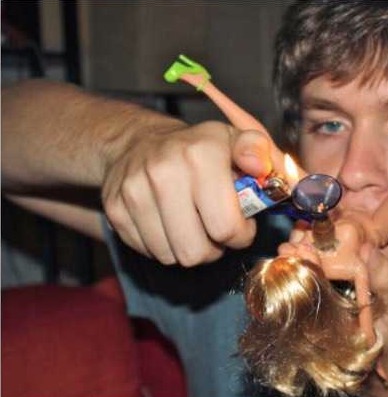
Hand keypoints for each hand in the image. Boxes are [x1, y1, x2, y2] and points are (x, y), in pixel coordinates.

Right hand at [102, 120, 272, 265]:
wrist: (140, 141)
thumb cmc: (199, 147)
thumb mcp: (235, 139)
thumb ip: (260, 152)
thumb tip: (262, 168)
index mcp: (201, 155)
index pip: (226, 226)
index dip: (241, 234)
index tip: (242, 224)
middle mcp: (164, 172)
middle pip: (196, 251)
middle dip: (215, 247)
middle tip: (218, 229)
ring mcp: (135, 192)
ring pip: (172, 257)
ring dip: (190, 248)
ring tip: (195, 224)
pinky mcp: (115, 209)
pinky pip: (149, 252)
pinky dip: (165, 245)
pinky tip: (171, 223)